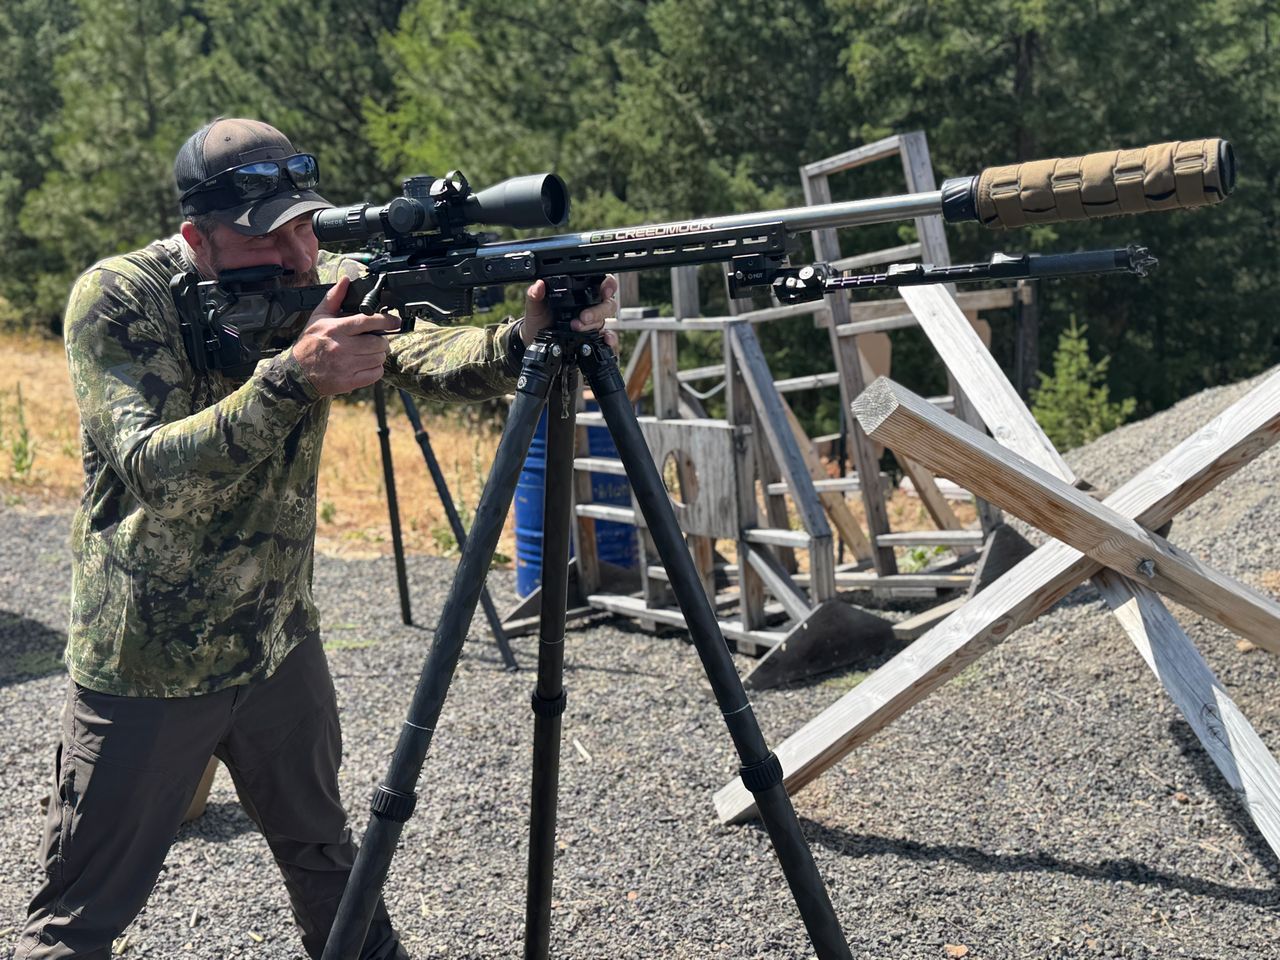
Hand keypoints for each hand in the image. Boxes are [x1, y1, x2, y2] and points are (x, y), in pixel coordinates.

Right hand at [290, 276, 399, 395]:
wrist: (297, 373)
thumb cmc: (310, 343)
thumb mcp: (318, 317)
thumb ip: (334, 298)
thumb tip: (345, 281)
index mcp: (336, 329)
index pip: (368, 322)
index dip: (386, 320)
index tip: (395, 321)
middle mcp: (342, 347)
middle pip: (378, 342)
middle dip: (381, 340)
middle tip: (375, 339)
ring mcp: (346, 366)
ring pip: (378, 358)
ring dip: (378, 354)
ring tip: (368, 352)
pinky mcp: (349, 381)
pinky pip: (375, 374)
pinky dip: (375, 369)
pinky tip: (366, 364)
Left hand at [520, 274, 620, 351]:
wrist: (535, 341)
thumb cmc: (538, 319)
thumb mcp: (535, 306)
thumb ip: (535, 294)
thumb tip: (539, 285)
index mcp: (579, 293)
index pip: (601, 282)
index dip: (608, 284)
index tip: (604, 290)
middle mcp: (590, 306)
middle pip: (607, 303)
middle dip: (597, 310)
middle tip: (583, 316)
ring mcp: (593, 323)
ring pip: (605, 319)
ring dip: (594, 323)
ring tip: (577, 327)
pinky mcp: (593, 338)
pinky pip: (608, 338)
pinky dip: (610, 339)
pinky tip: (606, 340)